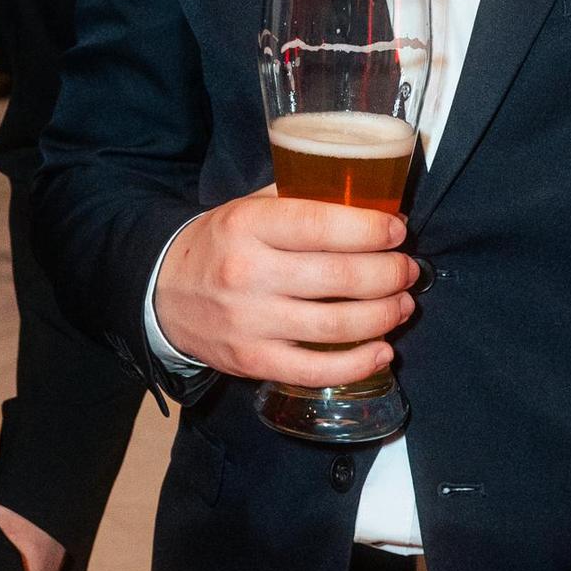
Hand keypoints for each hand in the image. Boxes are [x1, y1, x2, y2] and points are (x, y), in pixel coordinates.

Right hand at [155, 189, 419, 384]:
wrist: (162, 292)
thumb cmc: (221, 245)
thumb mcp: (249, 208)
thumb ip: (300, 201)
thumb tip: (371, 204)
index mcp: (248, 225)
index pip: (322, 225)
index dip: (371, 229)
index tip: (398, 231)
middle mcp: (248, 273)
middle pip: (341, 276)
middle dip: (390, 273)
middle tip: (408, 270)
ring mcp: (250, 322)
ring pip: (337, 324)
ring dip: (384, 315)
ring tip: (402, 305)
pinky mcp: (253, 361)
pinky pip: (316, 369)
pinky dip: (359, 363)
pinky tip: (383, 350)